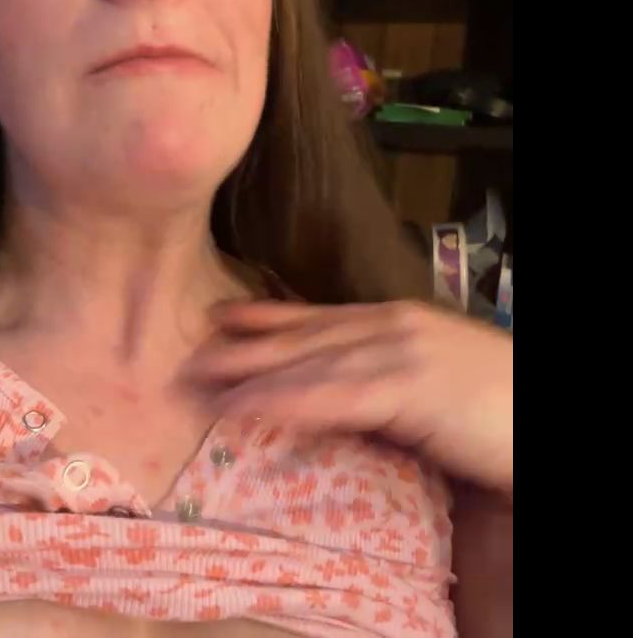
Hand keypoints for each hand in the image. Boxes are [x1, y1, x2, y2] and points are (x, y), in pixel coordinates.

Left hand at [183, 299, 512, 493]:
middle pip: (303, 337)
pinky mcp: (411, 386)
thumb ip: (385, 382)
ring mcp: (401, 351)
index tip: (222, 318)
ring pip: (310, 365)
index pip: (320, 317)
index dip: (268, 317)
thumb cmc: (499, 406)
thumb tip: (338, 395)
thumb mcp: (432, 383)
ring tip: (200, 384)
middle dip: (243, 346)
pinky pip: (335, 396)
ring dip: (250, 376)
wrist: (543, 416)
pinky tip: (245, 407)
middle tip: (190, 355)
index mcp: (397, 321)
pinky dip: (285, 400)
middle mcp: (392, 325)